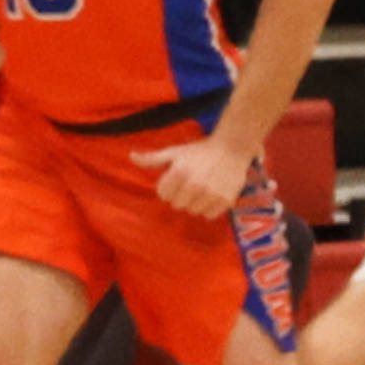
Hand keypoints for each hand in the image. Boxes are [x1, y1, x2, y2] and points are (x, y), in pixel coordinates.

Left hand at [138, 126, 254, 219]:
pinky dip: (209, 209)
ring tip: (203, 191)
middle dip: (182, 197)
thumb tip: (131, 157)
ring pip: (193, 211)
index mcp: (179, 172)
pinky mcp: (225, 200)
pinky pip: (209, 215)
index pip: (163, 194)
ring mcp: (211, 193)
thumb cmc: (201, 150)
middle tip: (191, 186)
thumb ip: (152, 159)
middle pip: (177, 205)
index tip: (178, 181)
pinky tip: (212, 197)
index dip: (168, 188)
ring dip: (195, 204)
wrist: (233, 148)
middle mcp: (194, 185)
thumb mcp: (175, 152)